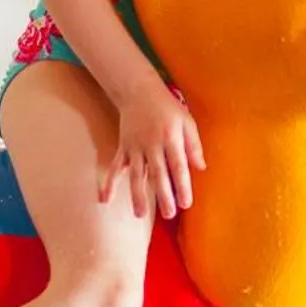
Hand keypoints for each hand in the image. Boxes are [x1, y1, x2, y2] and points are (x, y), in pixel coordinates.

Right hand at [103, 81, 205, 219]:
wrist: (139, 92)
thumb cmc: (167, 108)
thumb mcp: (187, 121)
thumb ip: (194, 145)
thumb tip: (201, 168)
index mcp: (171, 138)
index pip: (178, 166)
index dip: (182, 185)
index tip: (186, 204)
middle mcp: (152, 144)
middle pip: (158, 174)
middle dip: (163, 195)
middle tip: (169, 214)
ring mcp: (135, 147)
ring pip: (136, 175)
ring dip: (137, 195)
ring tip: (140, 215)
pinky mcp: (123, 148)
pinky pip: (115, 168)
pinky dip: (109, 183)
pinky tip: (104, 200)